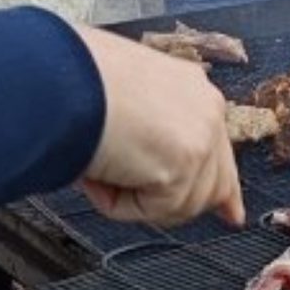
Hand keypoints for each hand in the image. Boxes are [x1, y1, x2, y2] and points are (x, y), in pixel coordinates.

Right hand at [69, 26, 245, 227]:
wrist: (59, 78)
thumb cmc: (74, 77)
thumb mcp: (123, 96)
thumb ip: (147, 124)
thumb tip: (142, 159)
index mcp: (192, 89)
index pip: (220, 146)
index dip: (223, 187)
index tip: (231, 212)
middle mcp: (205, 109)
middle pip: (215, 183)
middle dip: (183, 205)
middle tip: (145, 205)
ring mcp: (199, 137)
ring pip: (182, 204)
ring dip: (137, 200)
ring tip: (100, 170)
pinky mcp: (182, 165)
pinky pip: (154, 210)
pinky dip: (120, 205)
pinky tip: (99, 177)